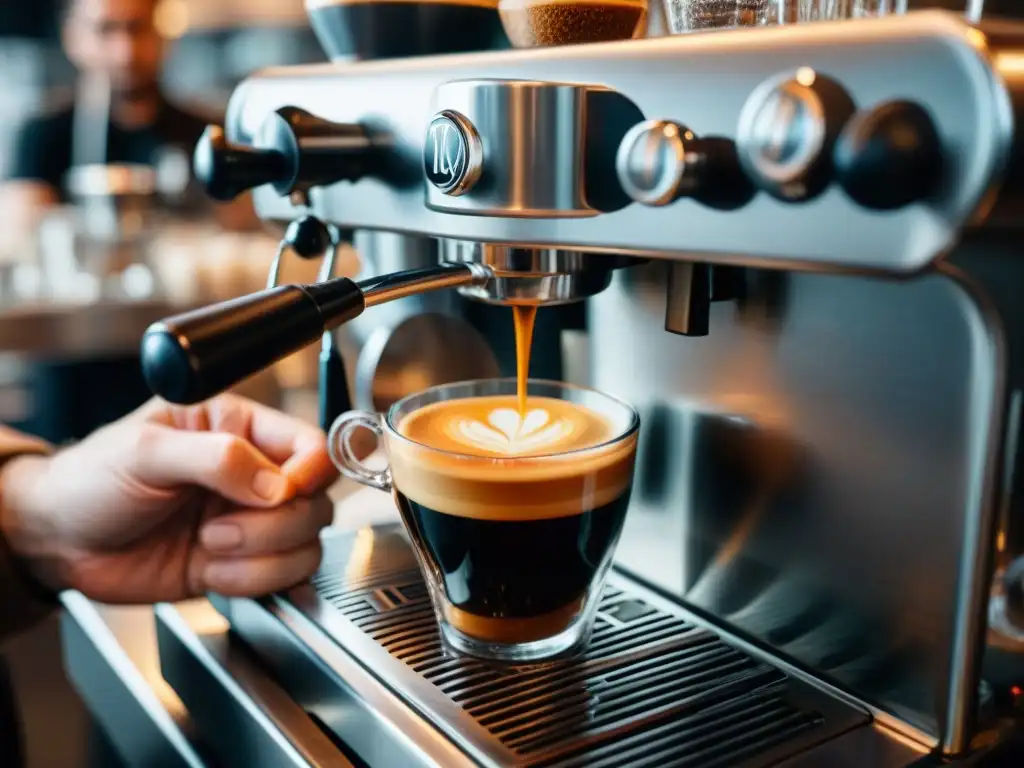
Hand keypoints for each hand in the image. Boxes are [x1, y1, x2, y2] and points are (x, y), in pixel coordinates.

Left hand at [0, 395, 337, 602]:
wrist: (59, 542)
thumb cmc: (90, 480)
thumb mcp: (146, 453)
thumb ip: (215, 459)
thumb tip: (275, 483)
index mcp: (238, 427)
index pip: (309, 445)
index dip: (308, 473)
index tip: (283, 493)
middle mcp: (254, 473)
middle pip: (316, 500)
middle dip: (275, 524)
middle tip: (219, 527)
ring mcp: (250, 521)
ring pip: (306, 542)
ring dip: (263, 557)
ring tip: (211, 548)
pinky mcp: (242, 563)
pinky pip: (282, 577)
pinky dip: (254, 582)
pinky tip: (214, 573)